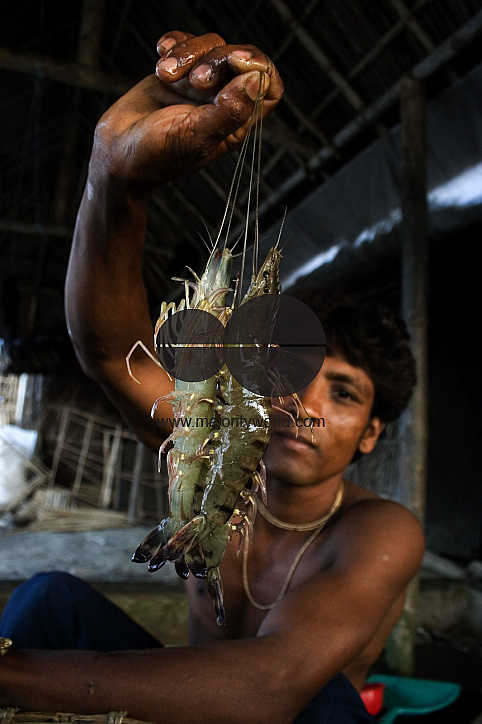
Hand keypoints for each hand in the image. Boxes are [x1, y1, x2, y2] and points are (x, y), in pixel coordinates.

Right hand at [90, 31, 283, 193]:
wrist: (116, 154)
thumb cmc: (155, 156)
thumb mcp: (194, 137)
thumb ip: (229, 111)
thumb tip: (257, 80)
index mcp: (236, 123)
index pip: (269, 88)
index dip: (260, 67)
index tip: (235, 61)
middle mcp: (222, 102)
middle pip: (240, 60)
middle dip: (217, 59)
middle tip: (194, 80)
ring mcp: (199, 86)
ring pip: (211, 46)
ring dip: (188, 53)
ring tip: (165, 73)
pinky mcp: (177, 73)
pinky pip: (185, 43)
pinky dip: (174, 44)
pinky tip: (161, 58)